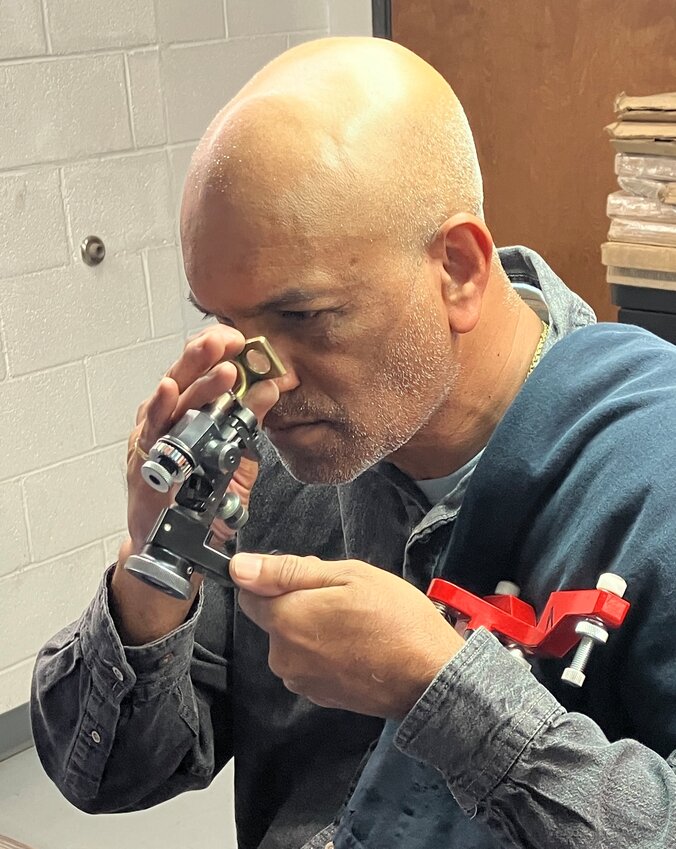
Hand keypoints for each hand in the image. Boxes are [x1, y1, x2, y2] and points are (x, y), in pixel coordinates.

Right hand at [111, 325, 279, 643]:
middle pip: (183, 377)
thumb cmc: (197, 493)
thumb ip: (246, 419)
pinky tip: (167, 389)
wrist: (170, 542)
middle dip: (205, 355)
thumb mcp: (231, 452)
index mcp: (185, 411)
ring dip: (195, 381)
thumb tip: (272, 386)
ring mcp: (152, 438)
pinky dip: (157, 408)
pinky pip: (151, 432)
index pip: (201, 371)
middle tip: (230, 339)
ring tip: (219, 367)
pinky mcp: (143, 461)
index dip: (218, 351)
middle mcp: (165, 418)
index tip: (241, 337)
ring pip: (171, 401)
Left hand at [230, 552, 464, 718]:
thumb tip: (238, 567)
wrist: (431, 678)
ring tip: (355, 624)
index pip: (249, 594)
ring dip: (313, 629)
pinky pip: (309, 663)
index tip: (311, 580)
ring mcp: (300, 681)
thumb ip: (288, 571)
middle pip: (274, 619)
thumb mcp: (348, 576)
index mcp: (286, 621)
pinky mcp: (318, 697)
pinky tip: (356, 647)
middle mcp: (283, 657)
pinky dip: (324, 653)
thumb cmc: (395, 619)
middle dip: (300, 605)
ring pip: (292, 641)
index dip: (276, 580)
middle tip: (344, 599)